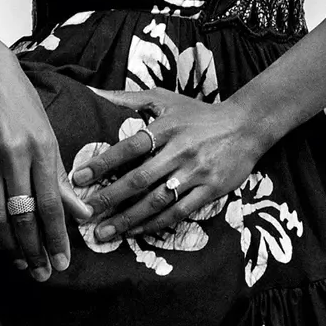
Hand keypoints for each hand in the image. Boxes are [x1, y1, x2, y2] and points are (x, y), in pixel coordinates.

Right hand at [0, 43, 92, 281]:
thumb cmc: (19, 99)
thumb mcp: (46, 132)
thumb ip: (60, 175)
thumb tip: (81, 213)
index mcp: (39, 147)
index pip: (50, 204)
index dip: (57, 237)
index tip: (63, 262)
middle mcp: (11, 156)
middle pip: (23, 216)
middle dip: (35, 250)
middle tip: (43, 273)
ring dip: (11, 246)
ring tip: (23, 263)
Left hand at [72, 88, 267, 241]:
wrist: (246, 126)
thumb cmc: (199, 113)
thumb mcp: (166, 99)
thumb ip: (130, 98)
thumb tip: (95, 94)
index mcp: (166, 128)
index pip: (129, 147)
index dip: (103, 163)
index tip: (79, 179)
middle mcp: (179, 151)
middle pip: (139, 178)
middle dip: (110, 198)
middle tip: (85, 214)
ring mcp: (196, 172)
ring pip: (157, 201)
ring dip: (128, 218)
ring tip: (105, 232)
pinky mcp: (210, 189)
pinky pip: (179, 212)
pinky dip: (155, 224)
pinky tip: (136, 231)